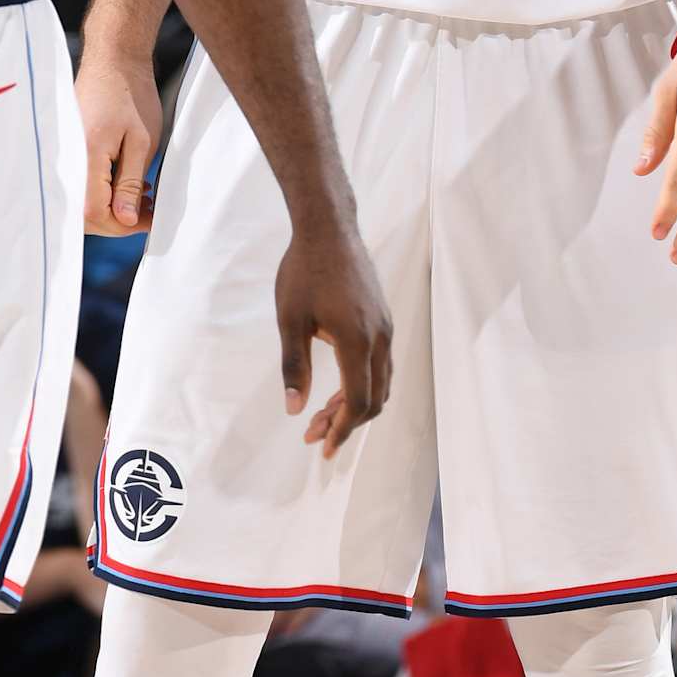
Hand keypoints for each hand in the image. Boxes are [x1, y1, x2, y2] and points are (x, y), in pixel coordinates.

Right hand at [76, 49, 161, 232]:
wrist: (112, 62)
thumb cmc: (131, 96)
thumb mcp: (142, 141)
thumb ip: (130, 183)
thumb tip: (125, 221)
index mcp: (86, 155)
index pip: (96, 212)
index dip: (123, 225)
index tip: (149, 219)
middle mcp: (67, 159)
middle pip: (83, 215)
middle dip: (118, 221)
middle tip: (149, 211)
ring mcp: (62, 156)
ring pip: (79, 204)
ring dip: (111, 209)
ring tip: (142, 197)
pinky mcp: (65, 153)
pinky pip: (78, 186)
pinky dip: (101, 194)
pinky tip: (125, 184)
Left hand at [274, 206, 391, 457]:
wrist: (329, 229)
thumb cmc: (304, 271)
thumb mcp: (290, 320)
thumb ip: (294, 367)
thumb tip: (294, 409)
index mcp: (357, 341)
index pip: (358, 400)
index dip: (342, 429)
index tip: (322, 448)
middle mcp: (380, 338)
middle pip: (374, 398)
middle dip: (345, 423)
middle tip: (314, 435)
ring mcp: (386, 328)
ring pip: (381, 383)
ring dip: (355, 405)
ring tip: (322, 415)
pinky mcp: (384, 319)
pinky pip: (382, 365)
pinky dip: (363, 384)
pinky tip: (338, 387)